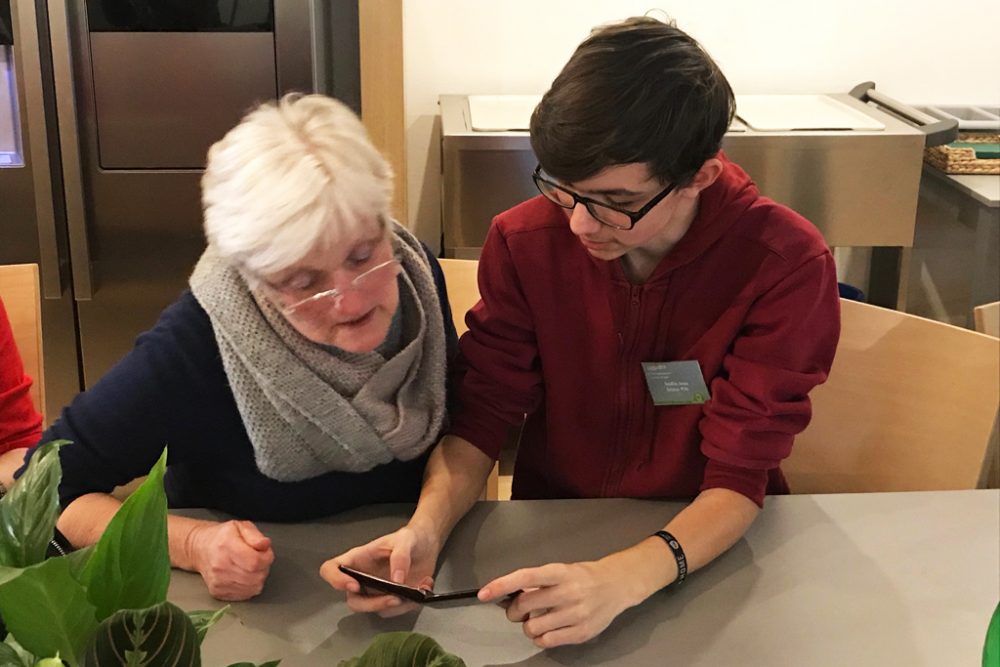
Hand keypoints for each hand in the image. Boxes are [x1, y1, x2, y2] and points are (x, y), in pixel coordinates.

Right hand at [188, 520, 273, 600]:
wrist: (201, 549)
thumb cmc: (222, 537)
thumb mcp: (241, 526)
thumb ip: (255, 535)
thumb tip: (265, 544)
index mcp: (226, 546)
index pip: (255, 562)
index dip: (266, 558)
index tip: (266, 553)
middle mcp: (220, 566)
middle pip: (255, 576)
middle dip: (264, 568)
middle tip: (259, 559)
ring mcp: (218, 581)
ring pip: (253, 588)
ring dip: (258, 578)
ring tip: (250, 567)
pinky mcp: (218, 592)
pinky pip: (245, 595)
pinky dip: (250, 586)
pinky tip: (244, 576)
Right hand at [320, 525, 438, 617]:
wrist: (427, 545)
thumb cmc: (409, 538)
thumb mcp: (405, 539)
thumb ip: (400, 557)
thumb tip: (396, 581)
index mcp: (358, 559)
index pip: (331, 569)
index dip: (336, 580)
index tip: (353, 585)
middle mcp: (363, 579)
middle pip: (353, 601)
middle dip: (372, 604)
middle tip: (394, 598)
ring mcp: (377, 592)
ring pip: (376, 610)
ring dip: (397, 605)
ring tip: (418, 587)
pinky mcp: (393, 600)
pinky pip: (396, 610)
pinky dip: (411, 603)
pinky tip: (423, 586)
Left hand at [478, 561, 636, 647]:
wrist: (617, 585)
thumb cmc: (583, 577)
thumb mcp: (561, 570)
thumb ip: (538, 583)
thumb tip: (508, 595)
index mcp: (560, 572)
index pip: (526, 577)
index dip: (502, 585)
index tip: (484, 593)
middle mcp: (568, 592)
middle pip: (525, 605)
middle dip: (515, 610)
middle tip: (520, 609)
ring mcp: (576, 614)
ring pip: (533, 627)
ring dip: (528, 626)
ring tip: (538, 619)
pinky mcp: (582, 632)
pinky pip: (547, 641)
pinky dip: (540, 637)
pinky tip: (548, 629)